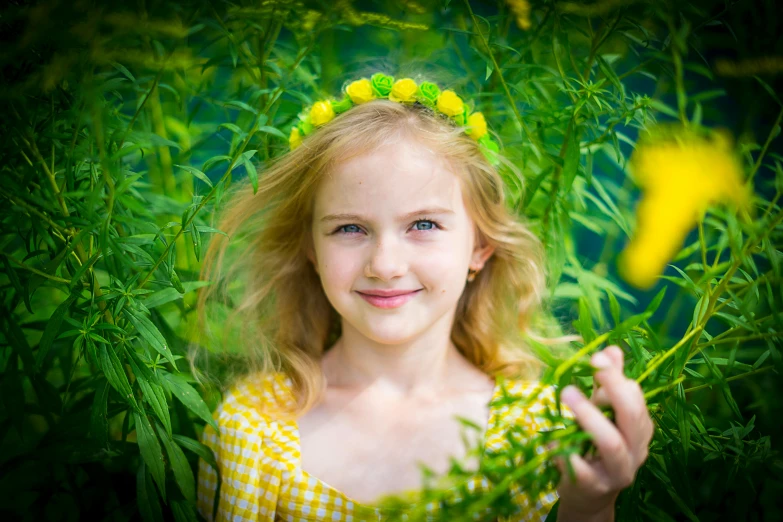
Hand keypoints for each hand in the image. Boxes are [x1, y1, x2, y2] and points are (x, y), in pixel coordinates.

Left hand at [554, 345, 653, 521]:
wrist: (590, 496)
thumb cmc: (596, 448)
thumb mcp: (605, 415)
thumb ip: (609, 385)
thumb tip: (612, 349)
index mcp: (639, 428)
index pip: (635, 398)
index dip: (616, 376)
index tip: (596, 357)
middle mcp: (635, 449)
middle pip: (631, 417)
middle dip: (611, 389)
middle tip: (590, 367)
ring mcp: (618, 471)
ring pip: (611, 443)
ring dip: (588, 416)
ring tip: (566, 394)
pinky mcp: (594, 487)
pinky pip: (582, 469)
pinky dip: (566, 452)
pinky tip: (552, 441)